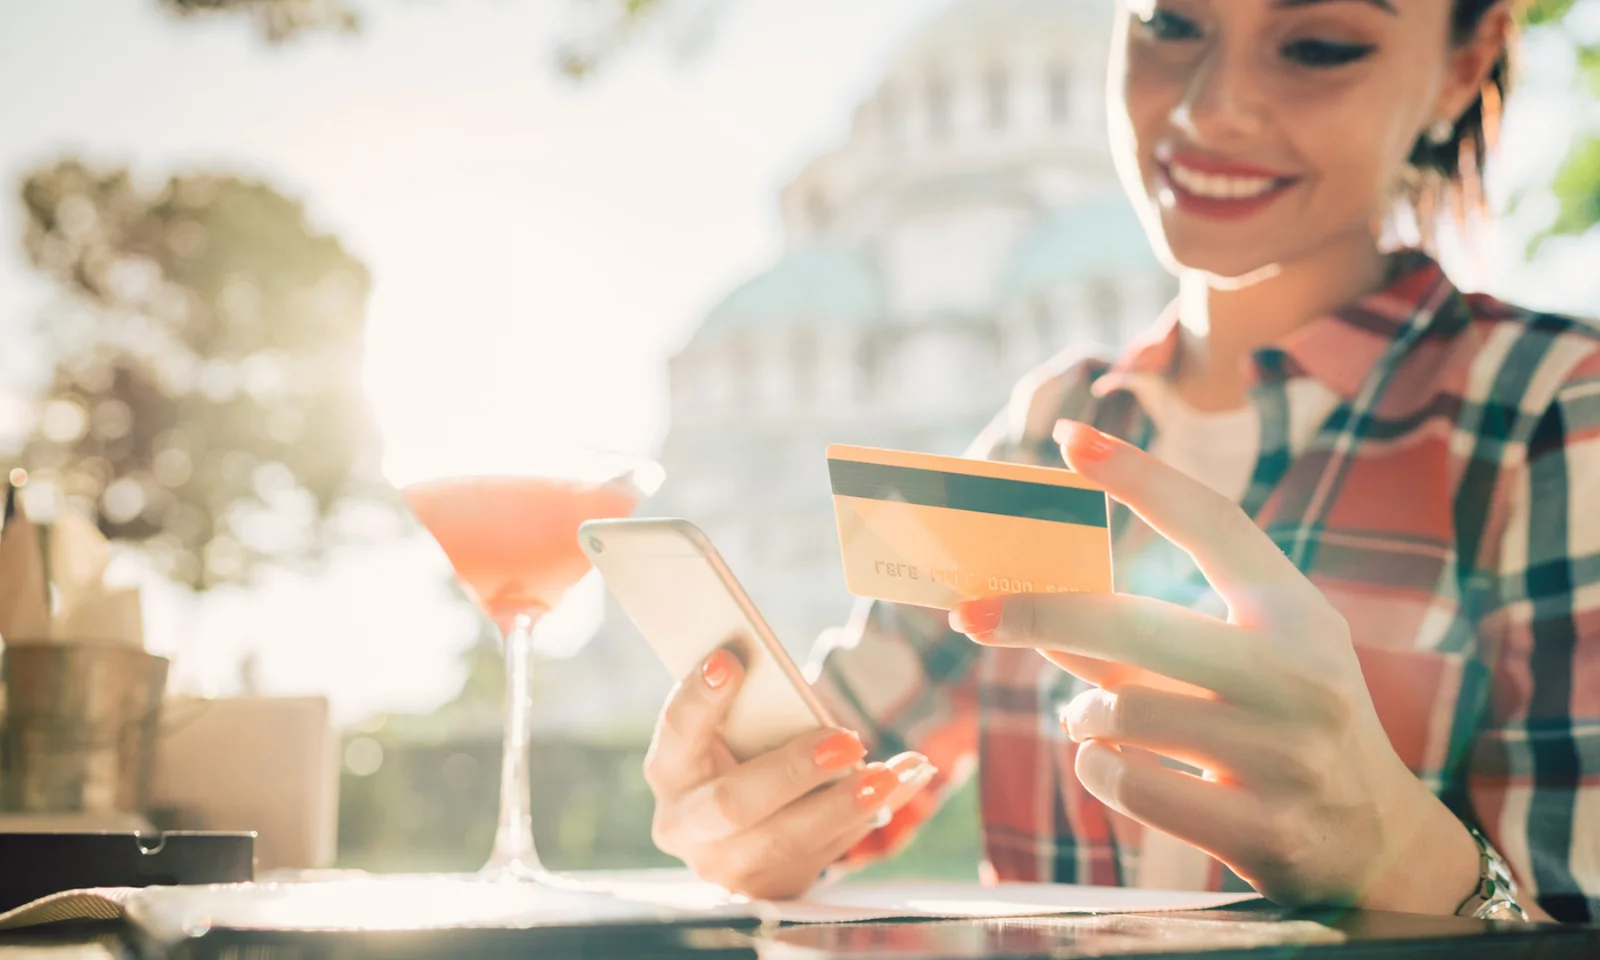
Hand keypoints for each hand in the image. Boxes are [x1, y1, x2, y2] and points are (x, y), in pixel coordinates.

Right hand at [644, 648, 936, 900]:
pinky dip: (863, 818)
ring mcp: (724, 866)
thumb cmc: (746, 752)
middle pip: (734, 803)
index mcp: (669, 770)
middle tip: (846, 740)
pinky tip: (898, 786)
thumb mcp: (738, 728)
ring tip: (892, 774)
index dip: (699, 700)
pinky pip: (821, 856)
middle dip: (793, 771)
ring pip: (787, 839)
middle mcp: (685, 825)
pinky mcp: (768, 888)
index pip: (677, 732)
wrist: (749, 821)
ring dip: (845, 804)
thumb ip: (755, 704)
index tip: (729, 661)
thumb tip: (768, 660)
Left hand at [947, 420, 1478, 911]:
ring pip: (1121, 713)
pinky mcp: (1261, 830)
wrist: (1378, 845)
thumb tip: (1039, 608)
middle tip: (970, 613)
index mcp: (1299, 614)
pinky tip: (1113, 766)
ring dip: (1084, 715)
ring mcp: (1284, 756)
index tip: (1071, 437)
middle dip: (1039, 614)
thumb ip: (1160, 631)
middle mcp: (1299, 677)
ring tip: (1092, 718)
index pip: (1215, 523)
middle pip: (1135, 625)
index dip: (1141, 477)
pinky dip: (1099, 769)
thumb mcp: (1255, 660)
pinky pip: (1127, 784)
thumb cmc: (1288, 727)